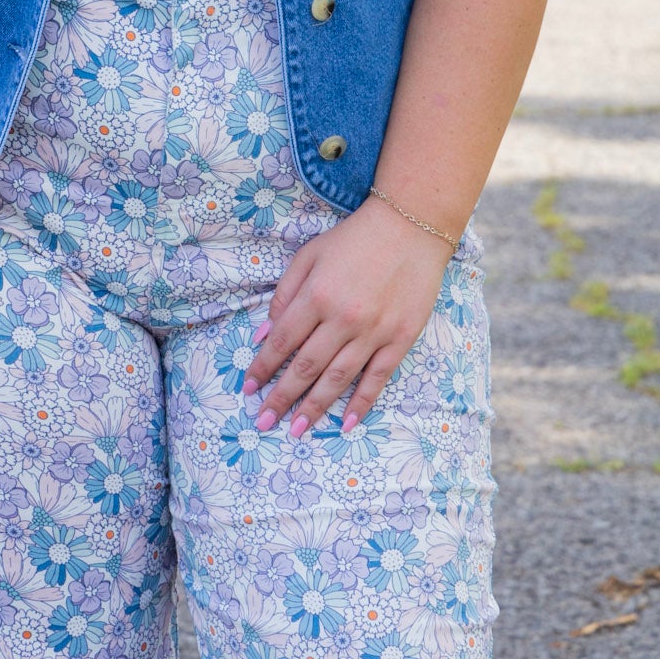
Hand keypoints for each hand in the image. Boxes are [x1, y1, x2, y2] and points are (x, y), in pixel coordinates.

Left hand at [241, 195, 452, 436]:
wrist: (410, 227)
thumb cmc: (354, 239)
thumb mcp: (309, 255)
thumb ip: (284, 294)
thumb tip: (264, 335)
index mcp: (316, 295)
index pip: (282, 341)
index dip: (263, 367)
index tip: (249, 388)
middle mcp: (342, 318)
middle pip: (305, 367)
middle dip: (281, 398)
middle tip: (263, 422)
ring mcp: (373, 332)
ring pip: (337, 379)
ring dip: (314, 408)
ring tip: (296, 430)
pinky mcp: (400, 339)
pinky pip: (377, 378)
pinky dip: (361, 403)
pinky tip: (347, 424)